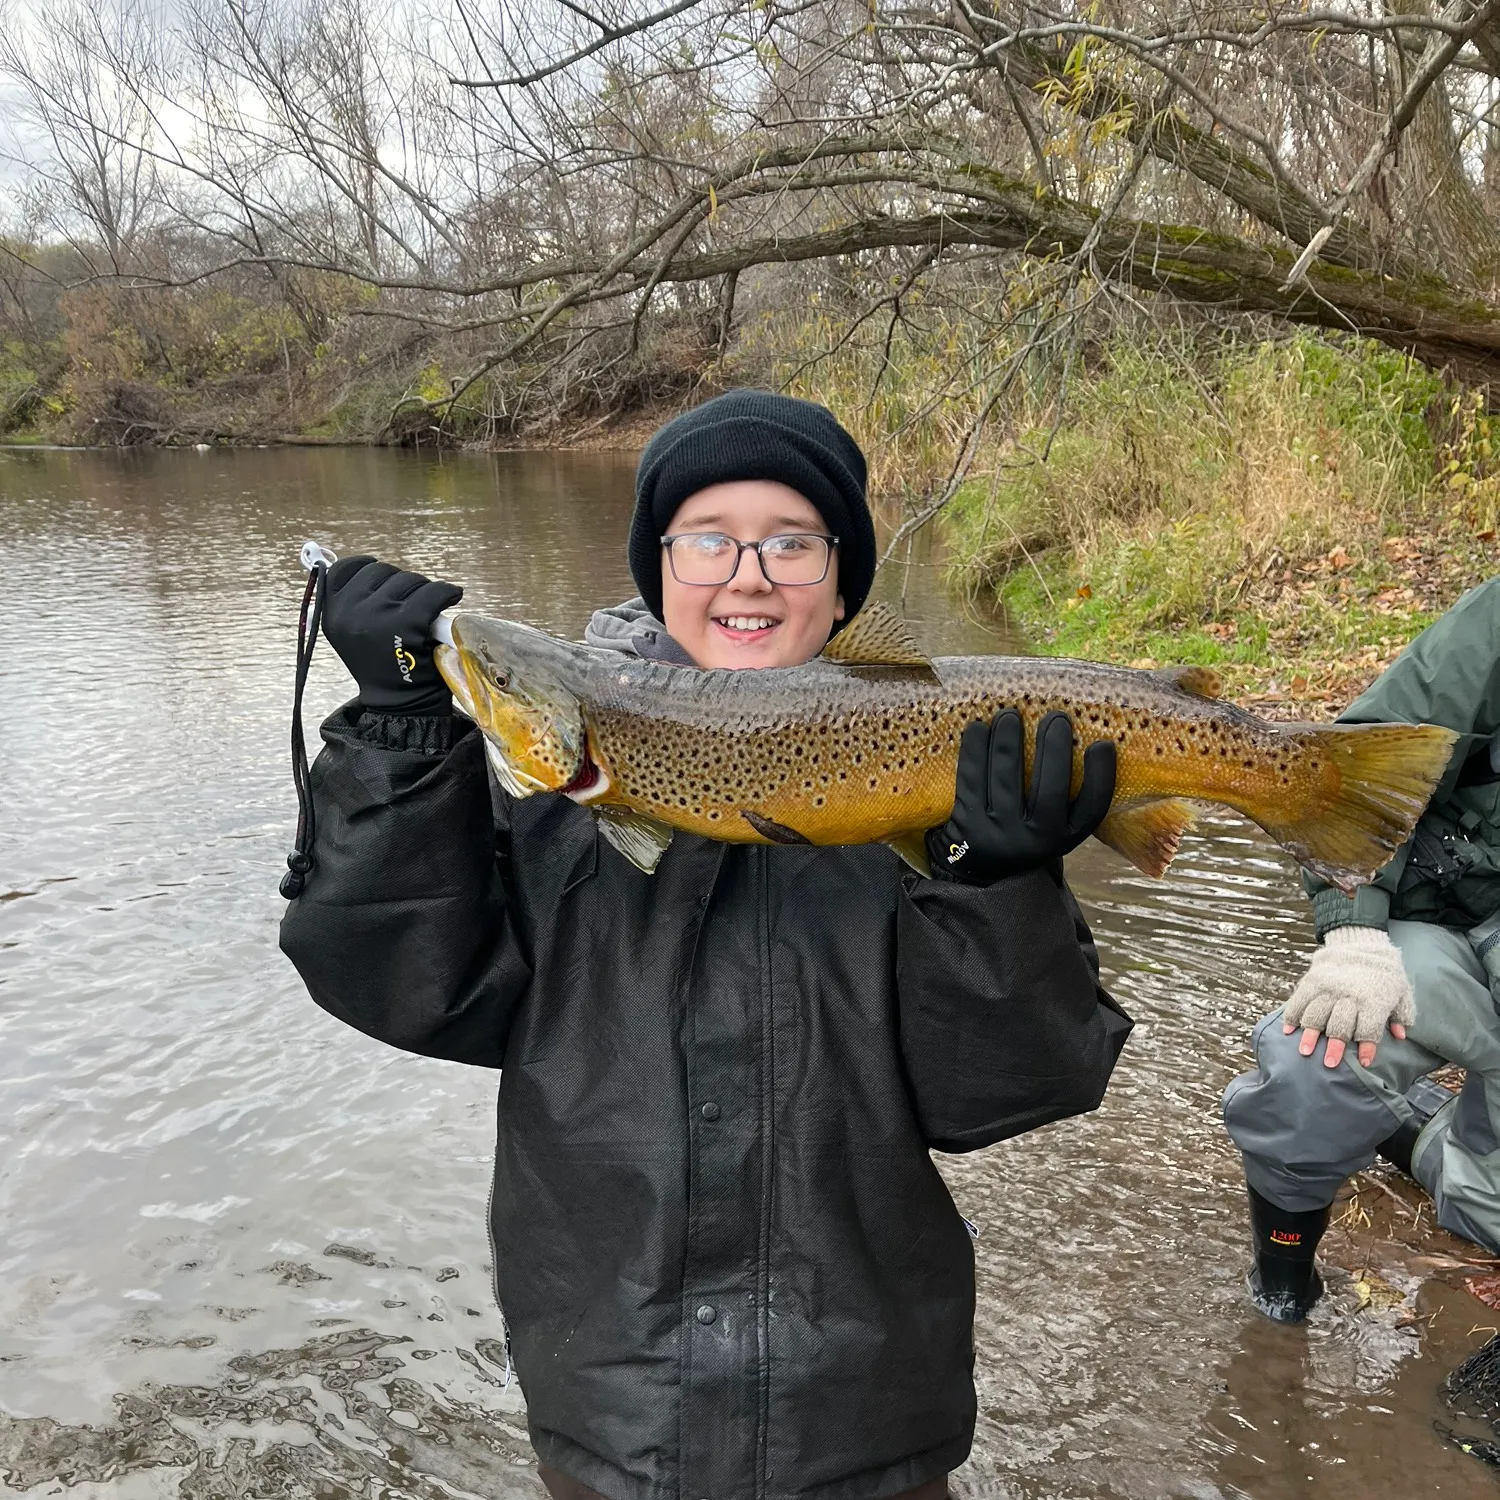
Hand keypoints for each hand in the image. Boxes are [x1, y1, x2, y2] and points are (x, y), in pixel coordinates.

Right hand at [322, 555, 462, 713]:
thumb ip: (351, 602)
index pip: (346, 568)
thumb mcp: (352, 633)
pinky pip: (433, 594)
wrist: (400, 704)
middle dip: (401, 585)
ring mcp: (377, 617)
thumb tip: (353, 564)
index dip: (369, 568)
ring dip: (423, 592)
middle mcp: (348, 612)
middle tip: (410, 606)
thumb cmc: (383, 666)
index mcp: (331, 613)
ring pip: (409, 580)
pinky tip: (451, 598)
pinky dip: (447, 593)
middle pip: (382, 571)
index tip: (385, 580)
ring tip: (425, 615)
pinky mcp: (407, 624)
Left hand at [927, 709, 1115, 883]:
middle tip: (1055, 716)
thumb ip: (1066, 794)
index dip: (1102, 775)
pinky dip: (975, 749)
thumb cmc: (1024, 829)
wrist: (980, 867)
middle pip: (1051, 789)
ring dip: (1008, 739)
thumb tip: (1077, 732)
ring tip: (1009, 714)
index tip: (1102, 744)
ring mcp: (1000, 834)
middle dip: (1054, 747)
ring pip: (1007, 778)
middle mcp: (1036, 840)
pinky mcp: (967, 824)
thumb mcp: (1053, 823)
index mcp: (1065, 838)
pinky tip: (978, 727)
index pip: (1092, 809)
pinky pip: (971, 778)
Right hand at [1282, 925, 1412, 1068]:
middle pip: (1340, 1025)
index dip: (1366, 1047)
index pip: (1369, 1028)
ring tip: (1305, 1051)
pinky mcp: (1312, 981)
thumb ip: (1400, 1014)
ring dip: (1310, 1034)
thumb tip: (1400, 1035)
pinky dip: (1292, 1015)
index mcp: (1372, 1000)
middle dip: (1335, 1046)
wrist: (1359, 941)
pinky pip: (1299, 1000)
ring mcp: (1328, 988)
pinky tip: (1288, 1030)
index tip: (1363, 1062)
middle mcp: (1348, 995)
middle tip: (1329, 1064)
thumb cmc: (1382, 971)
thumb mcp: (1400, 990)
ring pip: (1316, 1014)